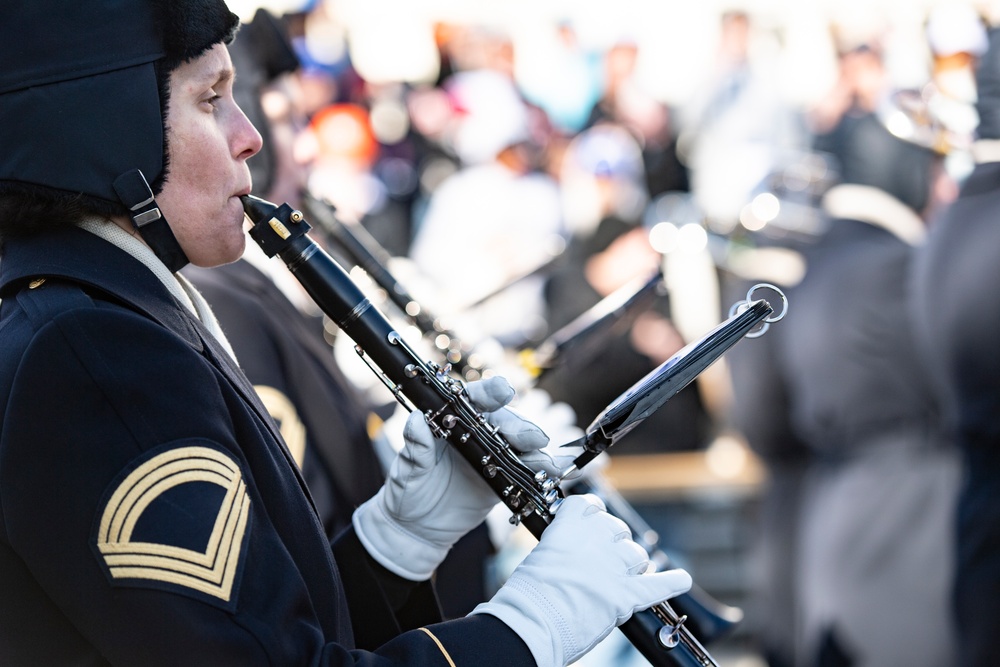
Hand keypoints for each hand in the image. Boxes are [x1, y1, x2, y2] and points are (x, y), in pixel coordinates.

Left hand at [353, 376, 552, 579]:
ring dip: (537, 452)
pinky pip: (526, 472)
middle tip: (534, 439)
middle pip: (503, 421)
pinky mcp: (503, 479)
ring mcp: (492, 455)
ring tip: (549, 464)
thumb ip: (416, 447)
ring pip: (519, 446)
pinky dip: (544, 471)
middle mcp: (474, 433)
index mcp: (450, 422)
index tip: (503, 390)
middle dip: (521, 427)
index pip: (471, 400)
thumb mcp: (408, 470)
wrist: (416, 527)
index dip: (489, 393)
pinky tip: (559, 471)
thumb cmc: (407, 491)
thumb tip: (415, 420)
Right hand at [471, 494, 692, 666]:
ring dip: (631, 564)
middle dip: (613, 543)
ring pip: (637, 554)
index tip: (591, 523)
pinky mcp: (626, 596)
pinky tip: (681, 579)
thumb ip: (562, 546)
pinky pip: (657, 585)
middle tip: (600, 561)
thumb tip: (575, 551)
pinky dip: (672, 582)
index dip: (593, 515)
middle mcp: (594, 541)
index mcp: (569, 526)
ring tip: (619, 577)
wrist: (531, 624)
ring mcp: (613, 568)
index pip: (591, 505)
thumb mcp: (539, 556)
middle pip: (617, 530)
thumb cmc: (526, 596)